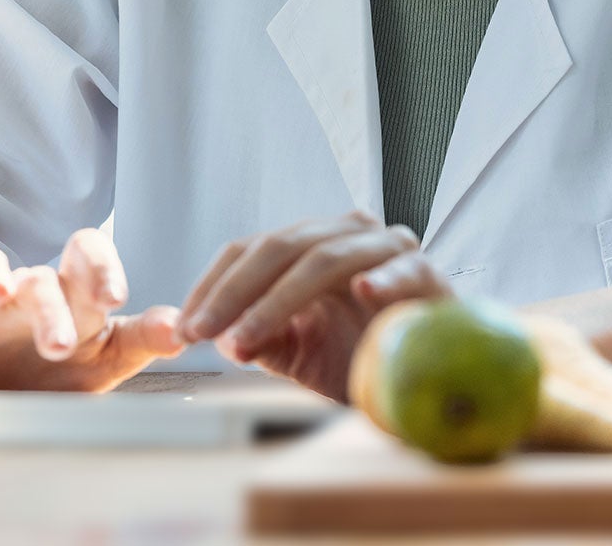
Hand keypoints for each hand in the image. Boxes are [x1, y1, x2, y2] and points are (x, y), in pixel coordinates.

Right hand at [0, 228, 183, 390]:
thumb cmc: (55, 368)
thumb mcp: (104, 359)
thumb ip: (142, 340)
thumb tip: (188, 328)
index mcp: (72, 295)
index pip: (88, 256)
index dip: (102, 267)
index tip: (116, 296)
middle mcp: (27, 291)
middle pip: (40, 277)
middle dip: (50, 307)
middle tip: (59, 347)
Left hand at [174, 210, 452, 401]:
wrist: (426, 378)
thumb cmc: (358, 356)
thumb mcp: (294, 351)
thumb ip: (255, 337)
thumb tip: (208, 336)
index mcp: (309, 243)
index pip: (250, 249)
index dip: (213, 286)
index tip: (184, 329)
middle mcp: (346, 234)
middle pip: (280, 247)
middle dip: (235, 293)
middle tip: (206, 333)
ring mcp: (388, 248)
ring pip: (326, 258)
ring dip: (280, 300)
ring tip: (247, 338)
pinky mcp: (428, 273)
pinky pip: (404, 268)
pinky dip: (384, 278)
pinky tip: (363, 291)